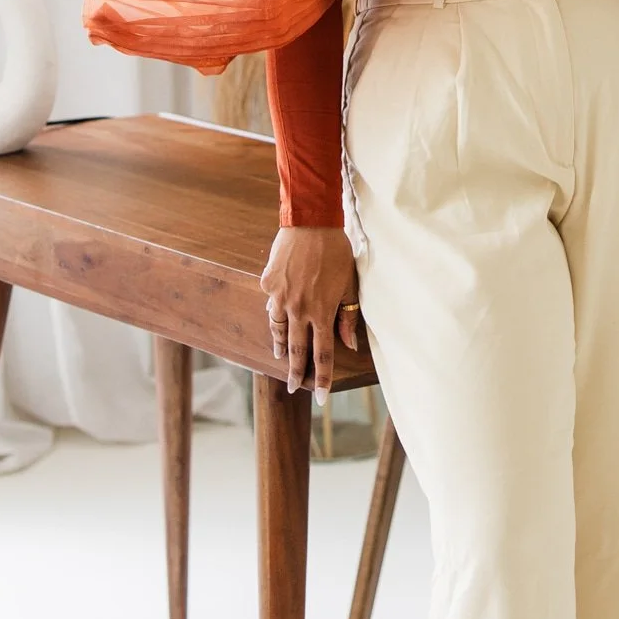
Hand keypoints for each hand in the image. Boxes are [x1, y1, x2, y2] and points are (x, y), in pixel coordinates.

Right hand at [260, 226, 362, 393]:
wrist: (311, 222)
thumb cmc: (336, 251)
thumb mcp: (350, 283)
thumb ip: (348, 315)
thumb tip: (349, 344)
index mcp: (322, 312)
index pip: (322, 354)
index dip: (321, 378)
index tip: (319, 396)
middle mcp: (298, 309)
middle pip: (296, 349)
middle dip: (295, 372)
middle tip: (293, 388)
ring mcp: (280, 297)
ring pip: (278, 330)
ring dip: (281, 345)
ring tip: (281, 355)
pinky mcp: (267, 283)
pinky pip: (271, 304)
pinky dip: (275, 312)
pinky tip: (278, 313)